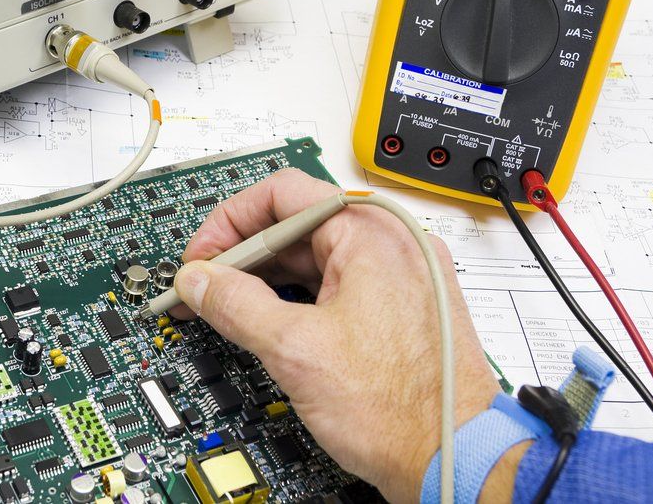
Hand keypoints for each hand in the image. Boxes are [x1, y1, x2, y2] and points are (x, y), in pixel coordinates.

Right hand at [172, 169, 502, 501]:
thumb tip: (199, 282)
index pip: (282, 193)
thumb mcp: (296, 350)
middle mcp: (393, 242)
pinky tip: (271, 323)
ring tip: (229, 310)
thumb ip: (236, 304)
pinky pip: (339, 282)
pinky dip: (299, 297)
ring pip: (316, 256)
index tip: (201, 258)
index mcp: (372, 233)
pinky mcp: (402, 305)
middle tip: (204, 288)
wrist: (454, 460)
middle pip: (297, 224)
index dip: (229, 222)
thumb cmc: (402, 412)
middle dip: (243, 256)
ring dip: (268, 279)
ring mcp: (402, 274)